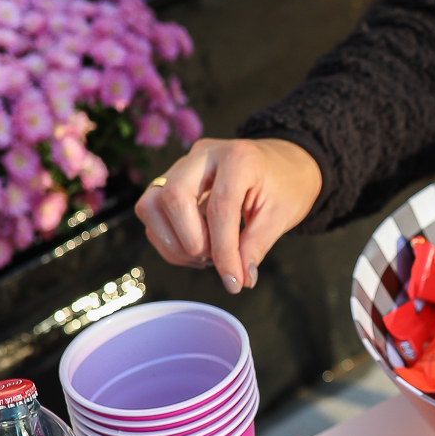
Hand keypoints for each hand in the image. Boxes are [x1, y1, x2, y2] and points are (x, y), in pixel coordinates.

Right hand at [135, 137, 321, 291]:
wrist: (282, 163)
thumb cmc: (284, 186)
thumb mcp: (281, 216)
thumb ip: (257, 246)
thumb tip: (240, 279)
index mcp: (238, 158)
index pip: (220, 208)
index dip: (224, 250)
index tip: (233, 281)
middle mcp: (204, 154)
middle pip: (173, 197)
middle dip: (190, 241)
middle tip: (214, 260)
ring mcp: (182, 165)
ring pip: (150, 204)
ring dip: (171, 242)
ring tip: (203, 256)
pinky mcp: (170, 179)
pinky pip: (151, 211)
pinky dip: (168, 240)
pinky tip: (196, 248)